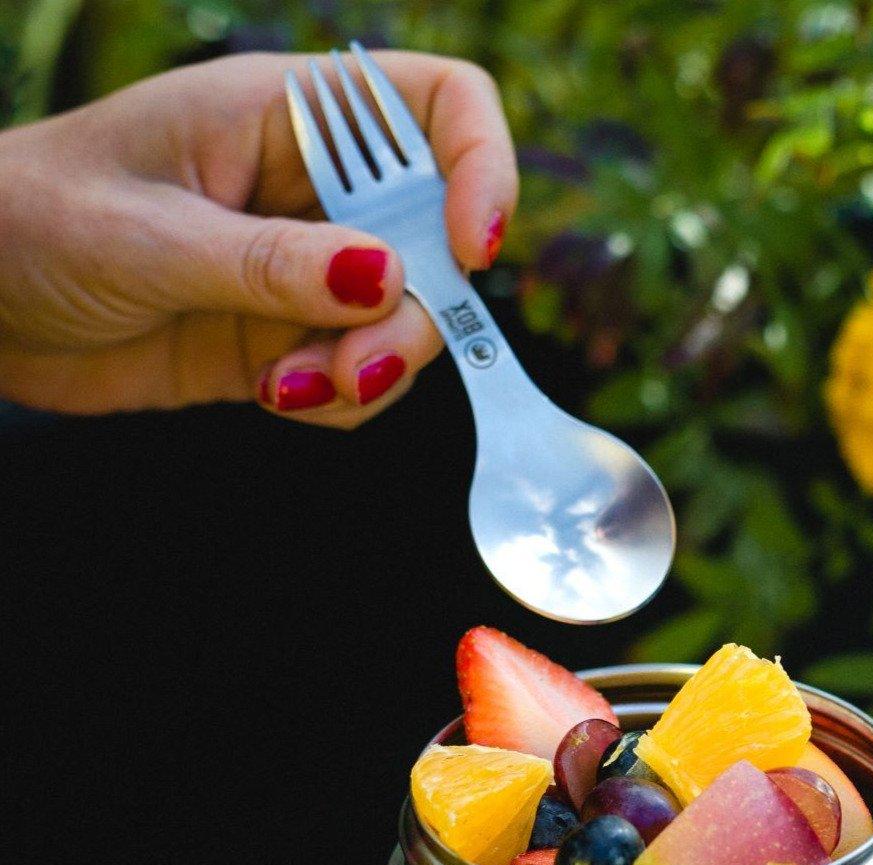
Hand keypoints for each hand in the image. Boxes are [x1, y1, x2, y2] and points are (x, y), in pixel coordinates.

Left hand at [0, 51, 515, 424]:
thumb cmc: (29, 222)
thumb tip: (386, 279)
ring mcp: (309, 269)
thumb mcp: (144, 237)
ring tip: (285, 387)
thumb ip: (267, 262)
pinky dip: (341, 402)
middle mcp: (316, 190)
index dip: (482, 168)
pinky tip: (274, 395)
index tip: (469, 253)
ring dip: (369, 372)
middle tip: (353, 368)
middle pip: (439, 244)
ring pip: (410, 324)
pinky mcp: (292, 338)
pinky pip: (365, 377)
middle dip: (415, 320)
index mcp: (284, 117)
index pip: (439, 109)